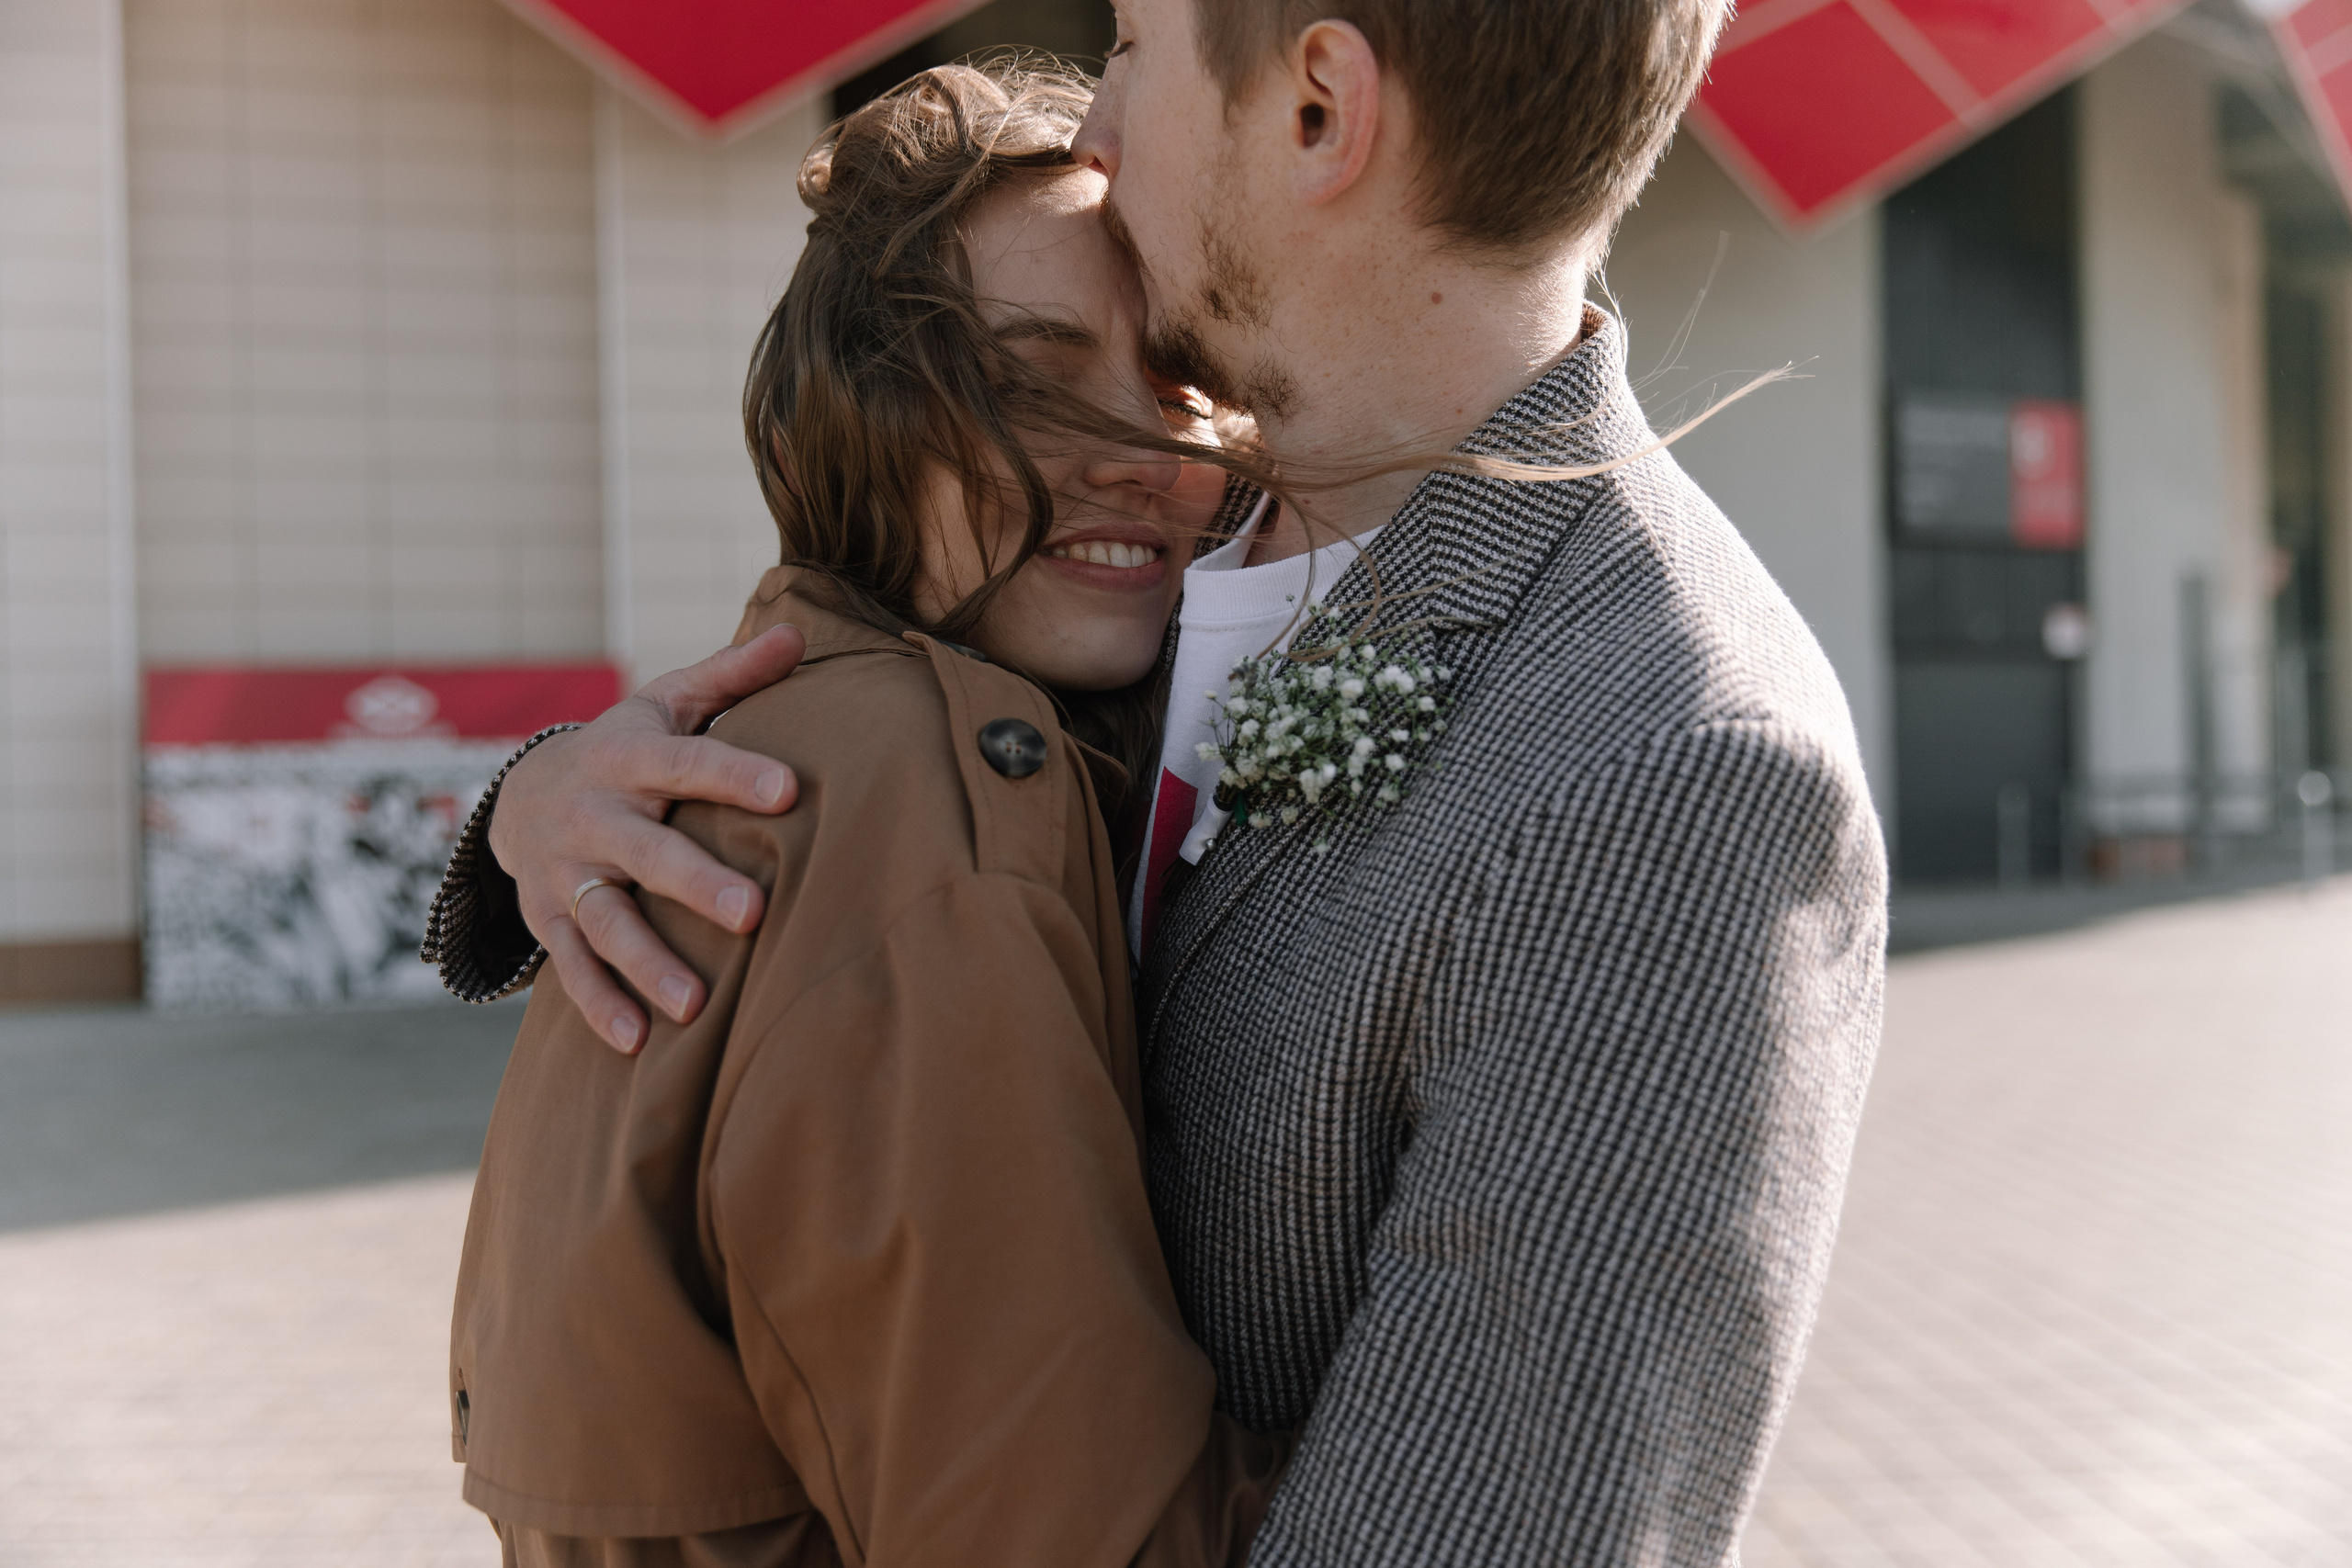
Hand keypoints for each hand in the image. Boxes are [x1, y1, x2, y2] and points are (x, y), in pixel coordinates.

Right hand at [489, 625, 807, 1052]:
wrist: (519, 795)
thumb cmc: (626, 748)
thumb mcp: (667, 702)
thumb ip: (732, 676)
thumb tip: (799, 633)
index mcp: (631, 756)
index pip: (690, 763)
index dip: (737, 775)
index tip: (789, 792)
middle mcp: (596, 815)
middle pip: (648, 852)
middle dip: (696, 883)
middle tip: (752, 914)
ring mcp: (567, 872)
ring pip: (606, 921)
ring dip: (646, 963)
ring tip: (695, 1006)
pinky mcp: (547, 918)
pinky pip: (572, 966)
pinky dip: (599, 1004)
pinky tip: (636, 1043)